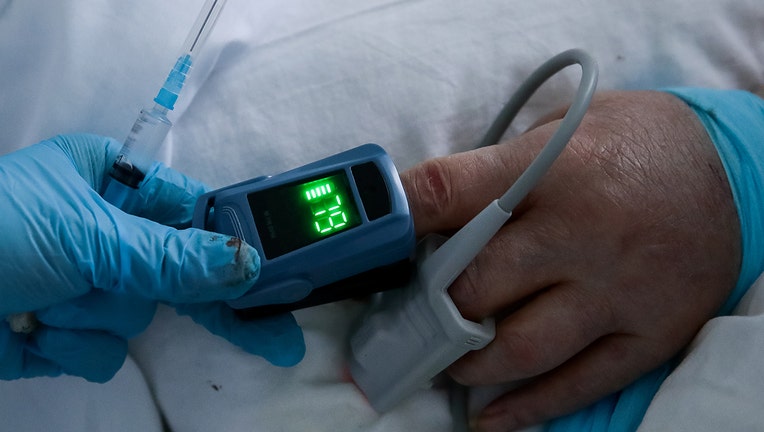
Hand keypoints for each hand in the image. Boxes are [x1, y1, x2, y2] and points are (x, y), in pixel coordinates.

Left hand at [0, 134, 303, 382]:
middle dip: (204, 301)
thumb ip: (170, 255)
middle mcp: (101, 228)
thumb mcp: (86, 234)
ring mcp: (84, 283)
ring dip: (97, 315)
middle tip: (276, 338)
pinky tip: (32, 330)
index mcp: (108, 177)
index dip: (230, 240)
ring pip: (138, 314)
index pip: (190, 208)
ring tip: (47, 301)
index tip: (277, 271)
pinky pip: (103, 350)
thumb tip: (245, 263)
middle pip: (177, 270)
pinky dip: (70, 347)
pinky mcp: (65, 333)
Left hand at [400, 91, 740, 430]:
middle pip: (475, 283)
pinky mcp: (647, 332)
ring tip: (443, 361)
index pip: (449, 192)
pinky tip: (488, 416)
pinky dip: (525, 408)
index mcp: (554, 167)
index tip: (367, 242)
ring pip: (519, 346)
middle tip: (406, 314)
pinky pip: (578, 383)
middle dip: (430, 304)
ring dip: (465, 361)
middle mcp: (584, 232)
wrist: (731, 171)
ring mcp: (617, 289)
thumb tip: (427, 214)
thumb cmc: (631, 144)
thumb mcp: (562, 128)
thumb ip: (497, 170)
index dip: (395, 218)